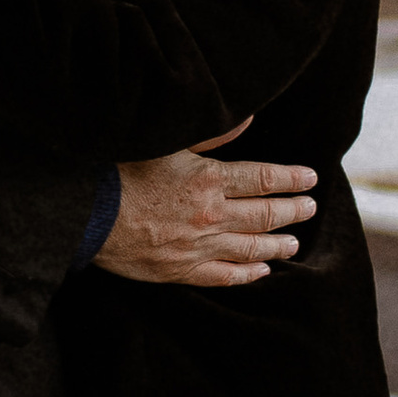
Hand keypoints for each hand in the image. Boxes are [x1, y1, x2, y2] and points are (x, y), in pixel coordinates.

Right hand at [97, 137, 315, 286]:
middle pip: (264, 214)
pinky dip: (247, 274)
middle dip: (293, 211)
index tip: (310, 178)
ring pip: (251, 247)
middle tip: (311, 208)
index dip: (291, 178)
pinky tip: (262, 271)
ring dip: (278, 244)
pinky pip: (224, 276)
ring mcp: (198, 247)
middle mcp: (211, 215)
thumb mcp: (166, 142)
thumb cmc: (120, 172)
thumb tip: (249, 119)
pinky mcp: (181, 271)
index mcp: (209, 179)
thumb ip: (211, 134)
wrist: (86, 214)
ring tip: (295, 244)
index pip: (263, 179)